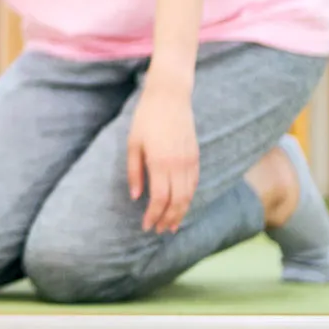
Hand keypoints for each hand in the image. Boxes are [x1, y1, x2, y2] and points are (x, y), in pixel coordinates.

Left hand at [128, 77, 198, 232]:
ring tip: (172, 224)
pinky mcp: (196, 156)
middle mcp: (178, 164)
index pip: (160, 198)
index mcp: (160, 162)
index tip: (147, 226)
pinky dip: (189, 197)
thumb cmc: (146, 118)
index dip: (154, 215)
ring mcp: (190, 160)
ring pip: (189, 195)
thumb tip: (135, 196)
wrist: (170, 97)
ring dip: (181, 212)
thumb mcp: (133, 143)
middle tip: (160, 231)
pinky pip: (195, 182)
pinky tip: (182, 204)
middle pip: (177, 201)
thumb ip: (134, 171)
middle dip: (168, 219)